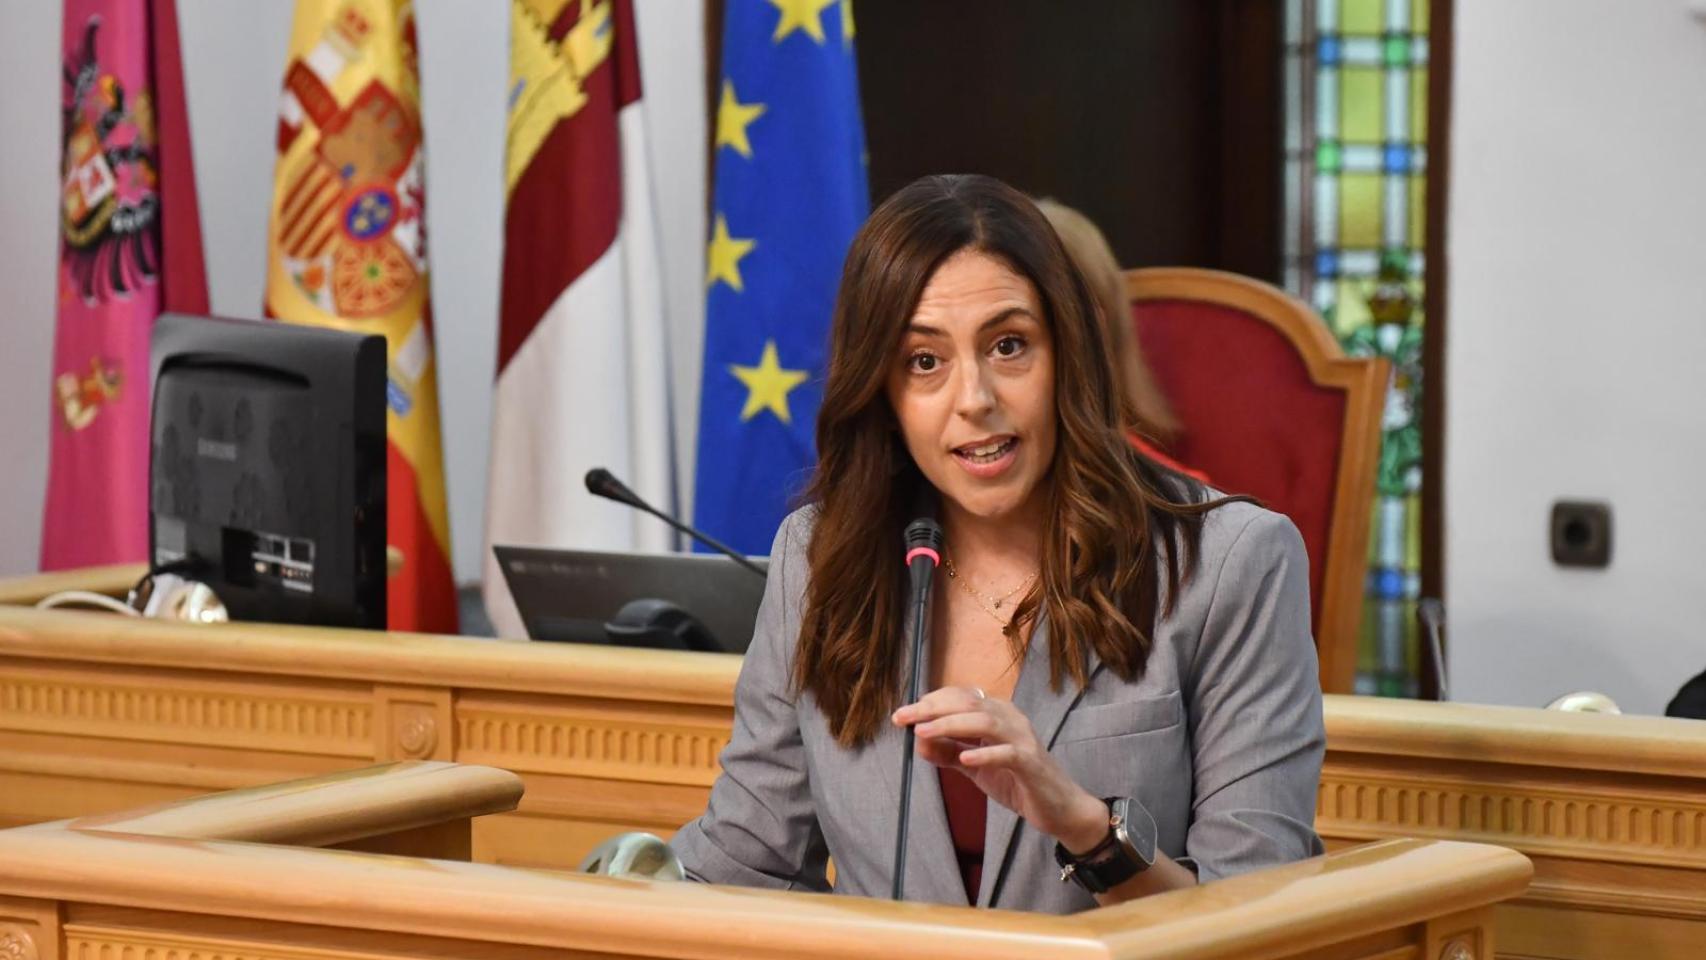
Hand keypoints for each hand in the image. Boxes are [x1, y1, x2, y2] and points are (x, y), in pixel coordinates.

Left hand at [892, 686, 1109, 853]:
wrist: (1059, 809)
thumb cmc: (1017, 782)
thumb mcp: (975, 767)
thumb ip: (948, 753)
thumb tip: (918, 741)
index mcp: (998, 714)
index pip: (960, 697)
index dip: (931, 702)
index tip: (903, 714)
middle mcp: (1011, 719)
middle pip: (969, 704)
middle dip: (932, 709)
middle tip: (904, 718)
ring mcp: (1023, 739)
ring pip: (986, 722)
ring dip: (951, 725)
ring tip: (924, 732)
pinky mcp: (1031, 763)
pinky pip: (1008, 753)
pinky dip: (985, 753)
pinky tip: (964, 758)